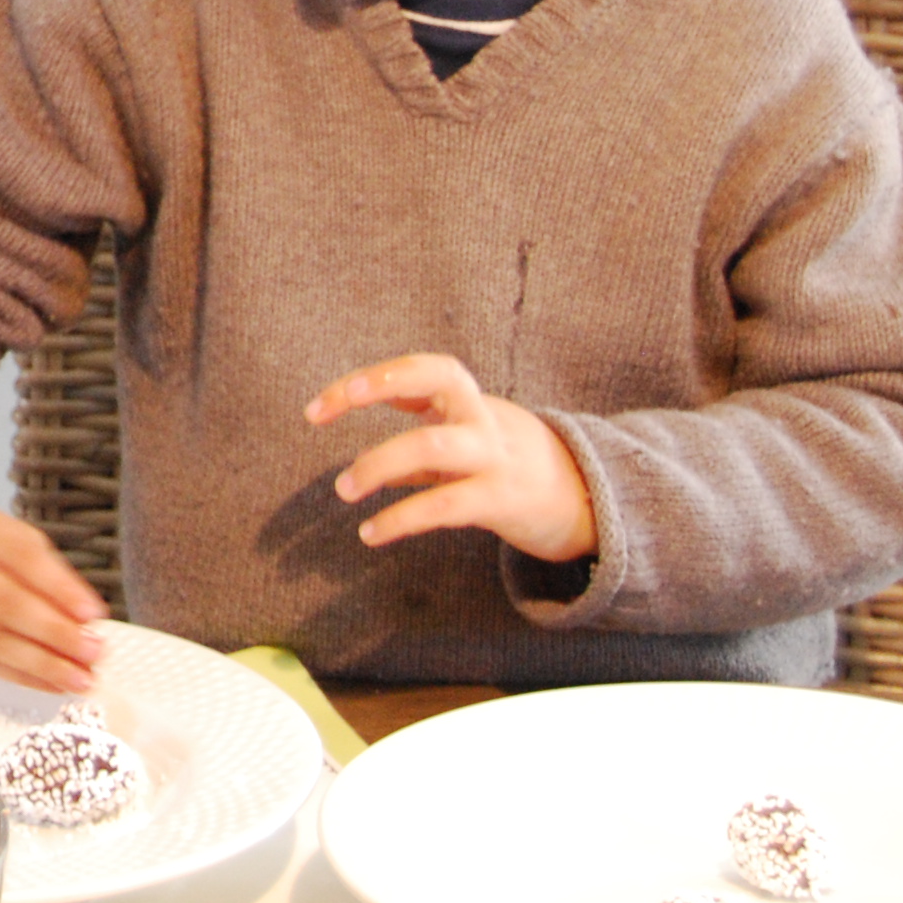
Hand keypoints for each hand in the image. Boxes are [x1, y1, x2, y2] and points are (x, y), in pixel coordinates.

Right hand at [0, 496, 107, 693]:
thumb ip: (39, 564)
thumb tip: (84, 612)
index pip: (18, 555)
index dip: (58, 586)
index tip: (93, 613)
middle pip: (3, 603)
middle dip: (55, 633)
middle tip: (94, 653)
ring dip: (41, 665)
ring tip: (79, 679)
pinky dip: (18, 675)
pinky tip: (48, 683)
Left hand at [306, 353, 596, 563]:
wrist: (584, 499)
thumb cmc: (506, 460)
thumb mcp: (465, 431)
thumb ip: (421, 422)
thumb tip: (366, 421)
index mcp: (470, 399)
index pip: (420, 368)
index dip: (372, 378)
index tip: (318, 407)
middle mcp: (484, 418)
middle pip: (431, 382)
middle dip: (371, 391)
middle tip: (319, 419)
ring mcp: (495, 458)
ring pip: (430, 444)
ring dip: (376, 464)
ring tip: (344, 489)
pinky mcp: (501, 501)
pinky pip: (442, 506)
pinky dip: (399, 519)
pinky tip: (370, 534)